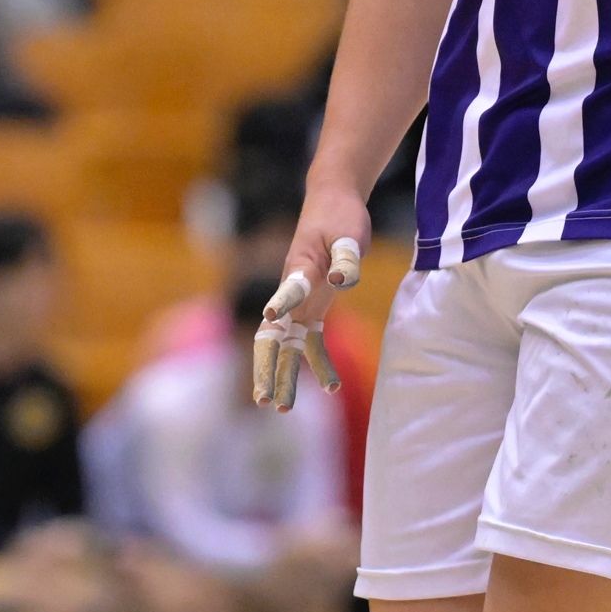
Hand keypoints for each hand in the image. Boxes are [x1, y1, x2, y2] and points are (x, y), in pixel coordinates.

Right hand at [253, 179, 372, 412]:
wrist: (333, 202)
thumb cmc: (339, 217)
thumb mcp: (347, 233)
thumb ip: (344, 257)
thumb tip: (339, 279)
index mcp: (299, 268)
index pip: (287, 290)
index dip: (281, 303)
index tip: (271, 318)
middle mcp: (292, 290)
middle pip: (274, 335)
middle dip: (267, 368)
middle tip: (263, 401)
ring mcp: (301, 301)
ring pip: (287, 346)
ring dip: (283, 376)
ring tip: (280, 409)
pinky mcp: (314, 305)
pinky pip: (312, 342)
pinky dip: (318, 364)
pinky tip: (330, 388)